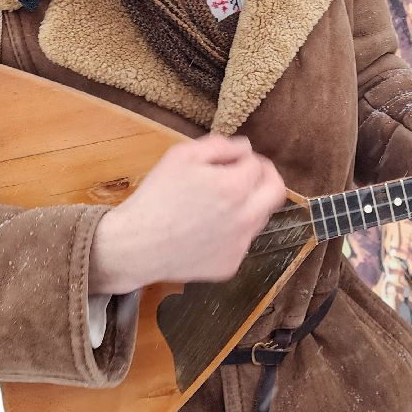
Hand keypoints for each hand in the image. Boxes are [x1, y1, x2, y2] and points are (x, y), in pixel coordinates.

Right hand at [89, 134, 287, 293]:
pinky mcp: (230, 266)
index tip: (235, 159)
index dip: (246, 158)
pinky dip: (231, 232)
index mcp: (235, 187)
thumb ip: (220, 145)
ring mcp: (240, 245)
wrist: (135, 246)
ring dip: (248, 205)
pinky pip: (241, 242)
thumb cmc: (155, 197)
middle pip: (276, 192)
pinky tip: (206, 229)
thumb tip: (245, 148)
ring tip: (219, 203)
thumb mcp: (181, 155)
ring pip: (260, 218)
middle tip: (248, 175)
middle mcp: (246, 218)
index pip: (259, 164)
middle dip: (266, 178)